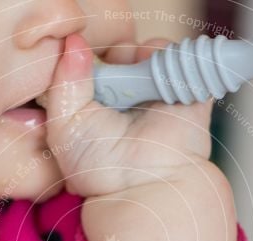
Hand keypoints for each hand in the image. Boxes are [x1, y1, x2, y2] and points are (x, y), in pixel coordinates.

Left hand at [42, 33, 214, 197]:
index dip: (83, 54)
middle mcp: (128, 97)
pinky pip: (183, 58)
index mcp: (97, 104)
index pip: (89, 63)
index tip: (78, 55)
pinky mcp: (189, 93)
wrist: (145, 186)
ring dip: (139, 54)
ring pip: (149, 50)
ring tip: (132, 75)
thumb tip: (72, 41)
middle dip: (113, 51)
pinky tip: (154, 76)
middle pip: (120, 51)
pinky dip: (170, 58)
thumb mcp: (65, 124)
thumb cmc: (101, 169)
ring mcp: (158, 94)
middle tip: (109, 66)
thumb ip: (64, 81)